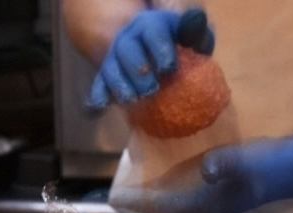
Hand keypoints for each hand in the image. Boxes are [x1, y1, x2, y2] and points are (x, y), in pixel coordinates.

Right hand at [86, 8, 214, 109]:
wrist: (153, 51)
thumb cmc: (178, 46)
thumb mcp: (189, 36)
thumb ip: (194, 31)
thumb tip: (195, 23)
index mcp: (151, 26)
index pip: (153, 32)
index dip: (160, 50)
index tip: (168, 69)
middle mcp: (129, 39)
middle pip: (127, 50)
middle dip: (138, 70)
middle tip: (151, 89)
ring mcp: (115, 58)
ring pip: (111, 69)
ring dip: (120, 86)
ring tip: (131, 101)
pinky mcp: (107, 77)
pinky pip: (99, 85)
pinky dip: (98, 96)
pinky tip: (97, 109)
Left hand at [112, 136, 292, 212]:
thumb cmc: (273, 165)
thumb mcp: (251, 160)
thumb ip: (228, 164)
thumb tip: (206, 170)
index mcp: (210, 204)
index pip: (166, 208)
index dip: (141, 205)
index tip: (118, 199)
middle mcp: (206, 208)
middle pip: (164, 212)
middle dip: (140, 207)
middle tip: (117, 198)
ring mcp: (212, 203)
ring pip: (173, 206)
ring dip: (151, 202)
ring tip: (131, 192)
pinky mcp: (217, 194)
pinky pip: (183, 197)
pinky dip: (166, 194)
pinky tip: (160, 182)